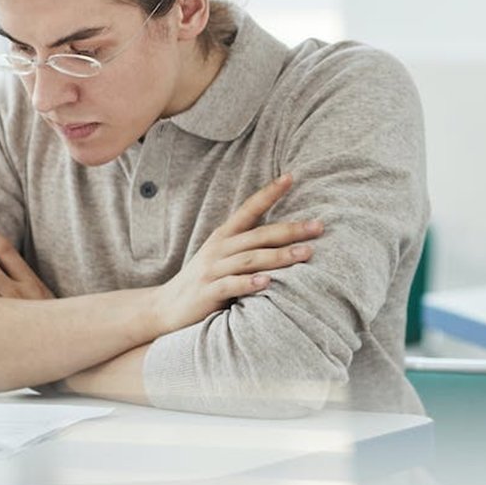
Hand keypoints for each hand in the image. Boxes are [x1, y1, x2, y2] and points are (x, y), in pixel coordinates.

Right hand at [153, 174, 322, 334]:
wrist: (166, 308)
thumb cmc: (204, 280)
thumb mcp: (222, 256)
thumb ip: (247, 245)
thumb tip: (287, 236)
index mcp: (224, 236)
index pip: (249, 209)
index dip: (269, 192)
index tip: (291, 176)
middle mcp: (219, 249)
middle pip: (259, 235)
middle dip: (291, 230)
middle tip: (319, 226)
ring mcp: (212, 270)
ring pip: (251, 259)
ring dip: (280, 256)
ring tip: (305, 253)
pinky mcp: (207, 292)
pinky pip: (231, 286)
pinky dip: (249, 283)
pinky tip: (267, 282)